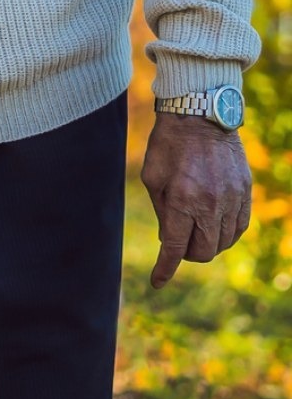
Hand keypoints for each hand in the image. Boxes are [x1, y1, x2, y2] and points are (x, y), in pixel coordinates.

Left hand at [142, 110, 253, 288]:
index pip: (174, 247)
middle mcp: (210, 204)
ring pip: (224, 242)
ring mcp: (232, 199)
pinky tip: (214, 226)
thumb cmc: (168, 145)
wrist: (200, 117)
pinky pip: (240, 227)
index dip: (165, 268)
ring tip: (194, 231)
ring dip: (208, 244)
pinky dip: (226, 233)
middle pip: (204, 251)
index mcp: (181, 201)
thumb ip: (161, 210)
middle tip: (177, 244)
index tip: (157, 281)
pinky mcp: (246, 192)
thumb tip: (169, 239)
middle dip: (187, 254)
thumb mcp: (152, 177)